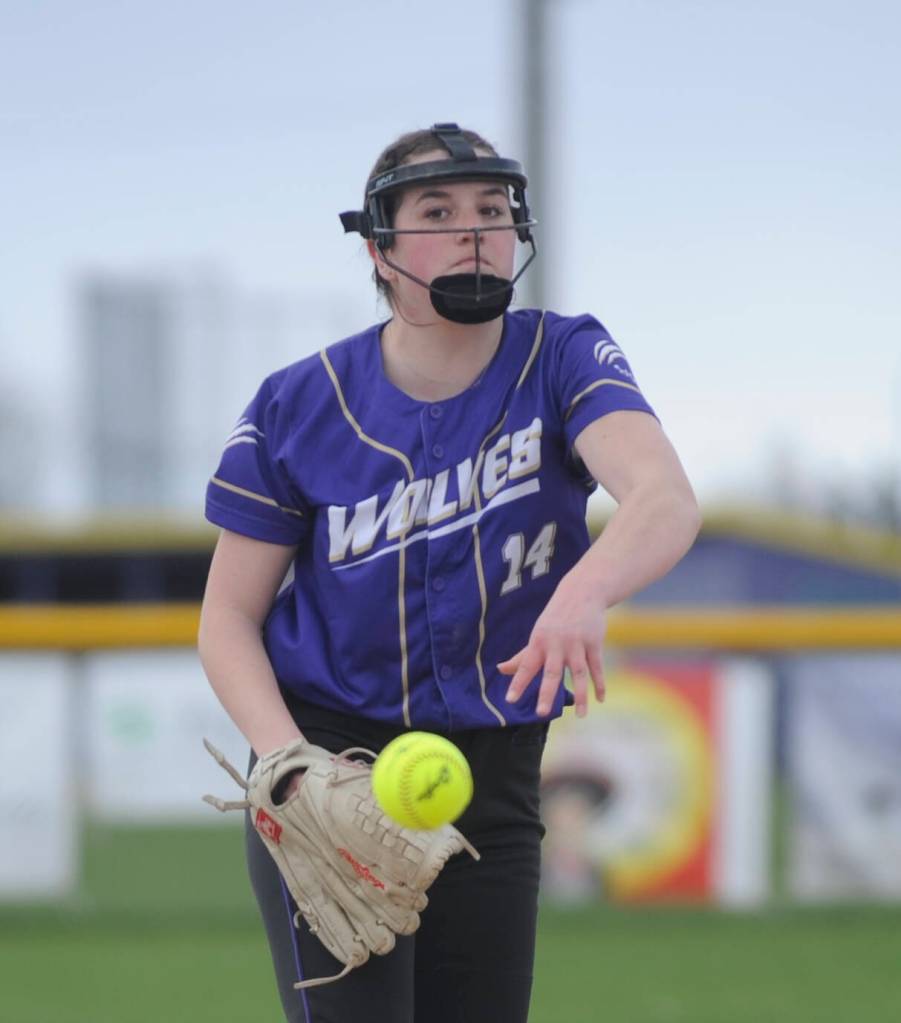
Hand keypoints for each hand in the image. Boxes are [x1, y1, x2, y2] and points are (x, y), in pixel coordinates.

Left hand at [498, 572, 606, 717]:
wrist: (582, 593)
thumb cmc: (555, 618)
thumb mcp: (537, 634)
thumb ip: (522, 656)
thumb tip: (500, 670)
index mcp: (539, 642)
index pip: (526, 666)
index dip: (518, 683)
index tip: (510, 700)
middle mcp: (557, 644)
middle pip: (552, 672)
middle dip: (546, 692)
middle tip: (541, 712)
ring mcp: (577, 644)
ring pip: (579, 674)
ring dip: (580, 696)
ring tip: (580, 716)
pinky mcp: (594, 643)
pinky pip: (597, 668)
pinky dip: (599, 684)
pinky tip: (600, 700)